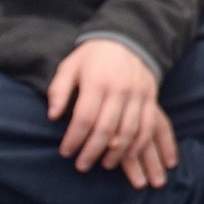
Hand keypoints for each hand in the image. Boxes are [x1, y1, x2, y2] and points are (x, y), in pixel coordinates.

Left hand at [47, 40, 178, 187]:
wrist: (129, 38)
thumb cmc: (93, 56)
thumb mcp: (70, 66)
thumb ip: (59, 90)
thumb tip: (53, 116)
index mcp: (96, 82)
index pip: (84, 117)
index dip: (74, 138)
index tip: (65, 152)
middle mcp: (119, 90)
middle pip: (106, 129)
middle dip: (92, 151)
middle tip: (81, 166)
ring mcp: (137, 95)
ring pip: (128, 131)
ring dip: (116, 153)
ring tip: (104, 164)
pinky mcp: (150, 98)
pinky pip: (147, 126)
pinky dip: (139, 144)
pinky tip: (128, 155)